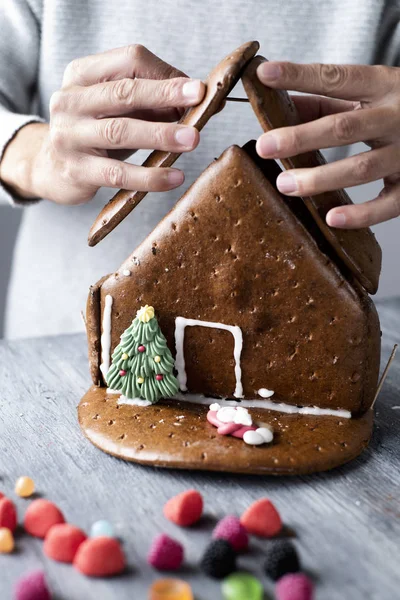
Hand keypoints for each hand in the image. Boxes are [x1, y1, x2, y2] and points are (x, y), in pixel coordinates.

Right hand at [0, 45, 204, 203]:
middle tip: (198, 102)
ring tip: (192, 141)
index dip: (165, 75)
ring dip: (160, 135)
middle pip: (123, 92)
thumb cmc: (95, 134)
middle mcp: (70, 100)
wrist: (50, 168)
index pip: (129, 61)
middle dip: (165, 96)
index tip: (197, 89)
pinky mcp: (75, 170)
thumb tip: (205, 103)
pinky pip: (117, 174)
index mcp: (82, 74)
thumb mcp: (118, 110)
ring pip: (119, 131)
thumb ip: (155, 103)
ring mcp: (68, 135)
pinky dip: (148, 177)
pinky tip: (173, 177)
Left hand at [256, 61, 399, 227]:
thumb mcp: (371, 94)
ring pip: (362, 168)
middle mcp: (397, 117)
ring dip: (319, 179)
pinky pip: (388, 205)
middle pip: (344, 127)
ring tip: (285, 184)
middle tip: (266, 146)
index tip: (266, 75)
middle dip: (300, 137)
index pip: (337, 78)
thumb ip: (327, 101)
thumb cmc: (399, 109)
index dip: (300, 76)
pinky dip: (360, 214)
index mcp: (384, 86)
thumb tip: (280, 104)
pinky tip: (331, 218)